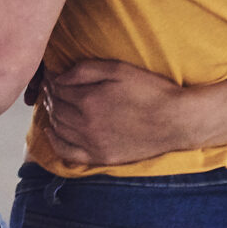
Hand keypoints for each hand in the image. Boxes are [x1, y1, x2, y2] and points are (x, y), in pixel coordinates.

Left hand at [40, 59, 197, 167]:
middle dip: (50, 96)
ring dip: (51, 115)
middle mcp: (86, 124)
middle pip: (56, 108)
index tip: (52, 74)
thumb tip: (59, 77)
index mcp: (89, 100)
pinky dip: (55, 142)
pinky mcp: (100, 157)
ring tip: (53, 104)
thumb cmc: (150, 90)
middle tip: (52, 87)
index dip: (52, 80)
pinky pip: (67, 153)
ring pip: (59, 128)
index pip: (58, 89)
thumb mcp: (119, 70)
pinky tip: (52, 132)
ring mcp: (92, 144)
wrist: (175, 121)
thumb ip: (85, 71)